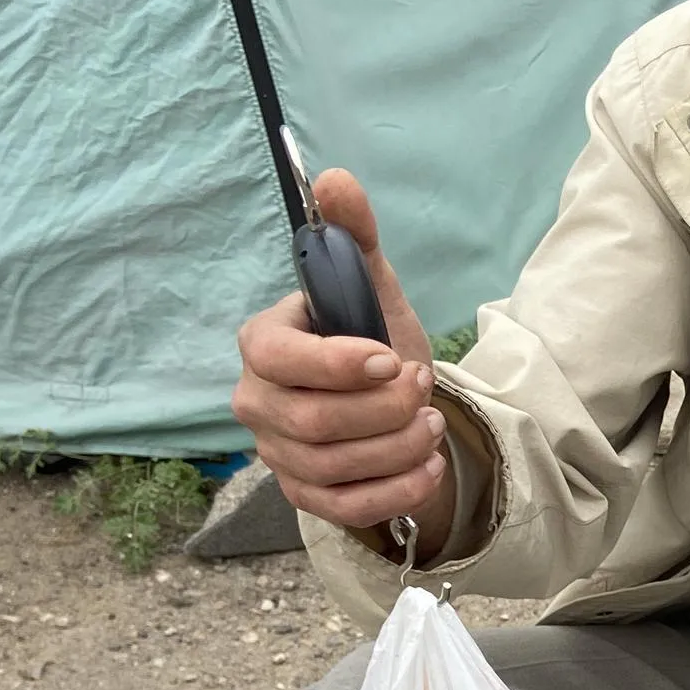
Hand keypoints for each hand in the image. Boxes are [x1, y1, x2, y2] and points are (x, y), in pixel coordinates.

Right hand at [232, 170, 454, 551]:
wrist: (397, 407)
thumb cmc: (377, 343)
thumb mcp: (374, 287)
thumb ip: (354, 237)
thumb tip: (335, 181)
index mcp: (262, 344)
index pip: (277, 359)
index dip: (336, 364)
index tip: (393, 357)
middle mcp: (257, 402)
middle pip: (312, 421)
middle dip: (383, 409)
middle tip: (425, 388)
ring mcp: (278, 455)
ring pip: (333, 467)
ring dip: (396, 448)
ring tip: (432, 424)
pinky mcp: (306, 496)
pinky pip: (345, 508)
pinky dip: (396, 491)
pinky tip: (429, 468)